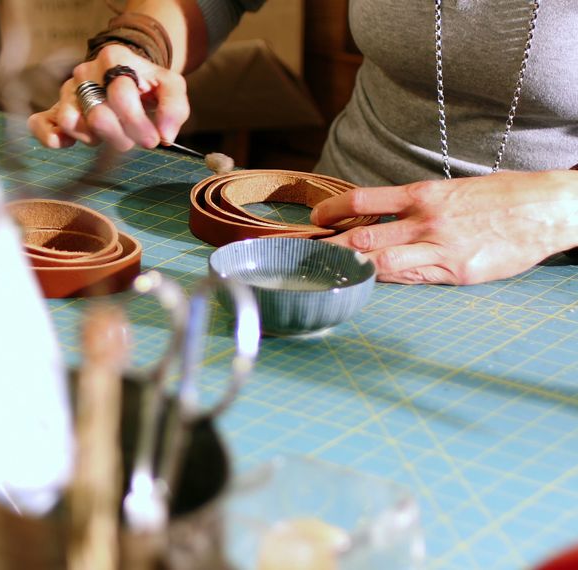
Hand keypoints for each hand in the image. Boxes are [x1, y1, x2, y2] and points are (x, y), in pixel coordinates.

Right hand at [27, 44, 189, 151]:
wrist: (125, 77)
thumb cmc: (145, 85)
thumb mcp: (169, 87)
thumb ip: (174, 107)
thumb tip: (165, 135)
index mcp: (114, 58)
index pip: (122, 96)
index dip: (138, 123)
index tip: (153, 139)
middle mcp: (85, 72)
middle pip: (97, 114)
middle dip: (119, 136)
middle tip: (130, 140)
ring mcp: (67, 91)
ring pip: (70, 121)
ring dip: (91, 138)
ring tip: (104, 137)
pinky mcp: (53, 109)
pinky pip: (39, 123)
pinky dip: (50, 136)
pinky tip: (66, 143)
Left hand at [310, 170, 577, 284]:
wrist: (549, 209)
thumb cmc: (502, 197)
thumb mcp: (453, 191)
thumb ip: (418, 204)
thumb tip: (384, 214)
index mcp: (423, 194)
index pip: (362, 200)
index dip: (331, 210)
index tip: (315, 218)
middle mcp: (426, 221)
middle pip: (362, 237)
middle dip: (330, 248)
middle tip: (306, 255)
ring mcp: (441, 250)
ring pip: (382, 263)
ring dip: (354, 269)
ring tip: (331, 274)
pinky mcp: (458, 273)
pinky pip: (414, 280)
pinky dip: (390, 281)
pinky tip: (373, 283)